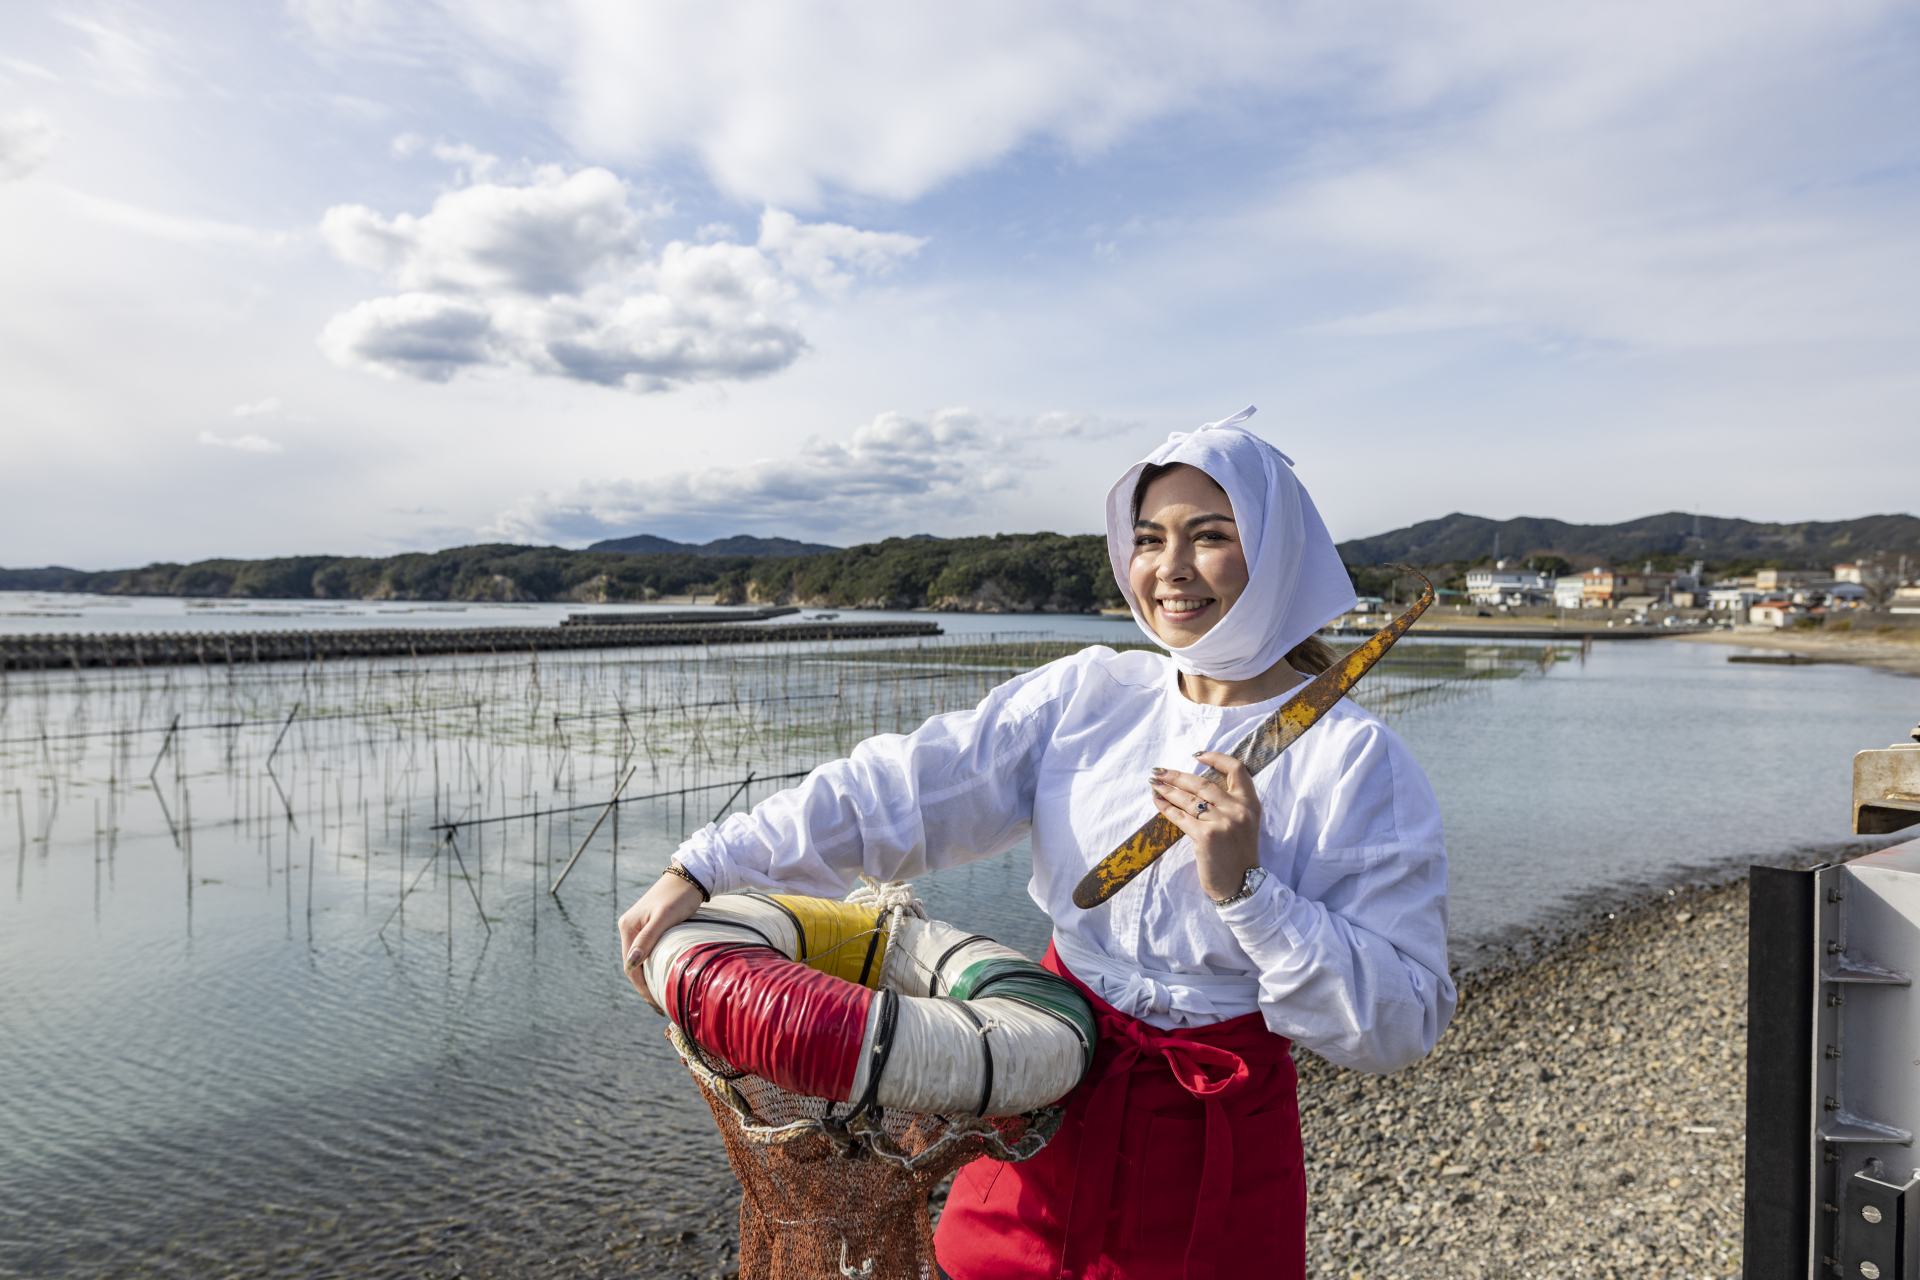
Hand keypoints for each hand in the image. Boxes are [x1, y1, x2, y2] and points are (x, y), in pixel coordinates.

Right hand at [617, 872, 705, 1008]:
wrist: (690, 875)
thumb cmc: (679, 896)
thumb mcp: (665, 917)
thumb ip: (649, 938)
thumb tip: (632, 963)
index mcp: (628, 927)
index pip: (631, 966)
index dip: (642, 987)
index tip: (657, 1003)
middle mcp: (629, 928)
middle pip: (634, 966)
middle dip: (645, 987)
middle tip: (661, 1006)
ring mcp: (638, 928)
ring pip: (641, 960)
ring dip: (649, 979)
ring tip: (663, 997)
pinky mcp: (650, 927)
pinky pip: (648, 952)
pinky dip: (654, 967)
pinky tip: (664, 977)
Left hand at [1149, 751, 1261, 900]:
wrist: (1241, 885)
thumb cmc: (1238, 854)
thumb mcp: (1244, 824)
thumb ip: (1229, 803)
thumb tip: (1197, 784)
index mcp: (1250, 804)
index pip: (1236, 770)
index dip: (1216, 758)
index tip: (1197, 756)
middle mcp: (1238, 810)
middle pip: (1203, 783)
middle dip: (1177, 775)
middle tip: (1158, 771)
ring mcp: (1222, 822)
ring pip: (1189, 799)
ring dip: (1167, 789)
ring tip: (1153, 783)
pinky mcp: (1206, 836)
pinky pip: (1181, 817)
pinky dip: (1166, 808)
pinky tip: (1157, 801)